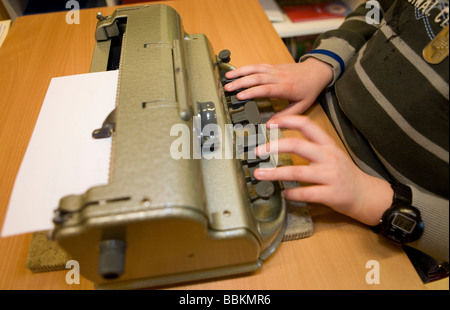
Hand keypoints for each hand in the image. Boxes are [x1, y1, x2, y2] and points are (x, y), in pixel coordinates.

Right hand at [224, 58, 332, 116]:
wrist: (317, 72)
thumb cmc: (309, 89)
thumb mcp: (302, 106)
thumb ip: (286, 116)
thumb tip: (270, 124)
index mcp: (286, 87)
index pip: (266, 89)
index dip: (252, 92)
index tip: (240, 96)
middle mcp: (279, 76)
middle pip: (257, 77)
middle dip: (241, 82)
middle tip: (228, 88)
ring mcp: (275, 70)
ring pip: (255, 69)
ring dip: (240, 72)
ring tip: (227, 77)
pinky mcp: (273, 66)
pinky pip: (258, 65)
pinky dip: (246, 67)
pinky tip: (237, 71)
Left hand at [253, 115, 392, 225]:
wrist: (367, 195)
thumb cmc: (344, 174)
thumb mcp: (331, 154)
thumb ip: (311, 147)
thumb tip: (281, 143)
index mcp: (327, 144)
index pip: (306, 124)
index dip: (287, 121)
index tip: (269, 123)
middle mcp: (328, 157)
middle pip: (297, 145)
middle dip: (273, 146)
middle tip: (258, 151)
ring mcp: (330, 175)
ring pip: (297, 171)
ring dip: (275, 173)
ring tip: (260, 174)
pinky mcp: (331, 194)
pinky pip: (306, 193)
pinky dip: (291, 193)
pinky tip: (284, 193)